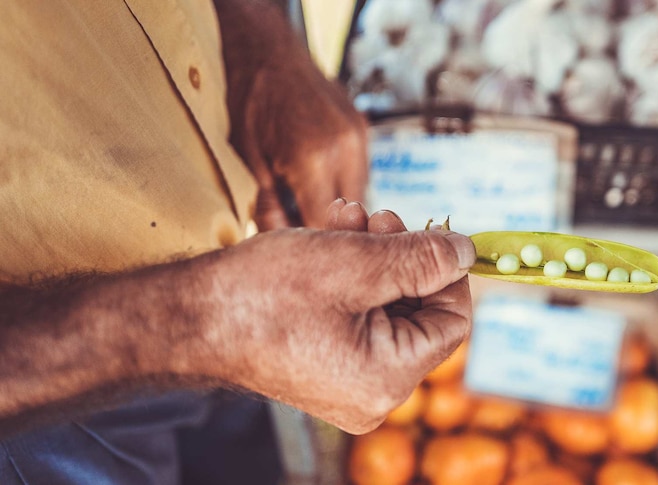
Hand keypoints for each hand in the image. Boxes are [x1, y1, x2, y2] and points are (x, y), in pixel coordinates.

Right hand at [197, 200, 474, 433]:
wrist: (186, 316)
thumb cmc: (263, 294)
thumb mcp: (356, 263)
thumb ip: (422, 259)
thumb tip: (467, 252)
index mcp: (387, 378)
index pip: (451, 322)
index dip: (448, 272)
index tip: (433, 232)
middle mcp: (371, 393)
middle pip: (417, 311)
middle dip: (402, 254)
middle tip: (379, 215)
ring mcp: (346, 382)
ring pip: (386, 306)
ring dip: (374, 254)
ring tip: (348, 217)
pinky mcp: (324, 365)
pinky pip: (357, 317)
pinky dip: (352, 275)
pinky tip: (333, 236)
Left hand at [216, 0, 368, 230]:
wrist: (268, 53)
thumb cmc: (249, 103)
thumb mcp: (249, 159)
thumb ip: (269, 204)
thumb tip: (280, 239)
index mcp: (312, 160)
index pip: (323, 226)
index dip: (311, 247)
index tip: (300, 257)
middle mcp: (345, 150)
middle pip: (350, 217)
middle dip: (329, 231)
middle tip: (306, 241)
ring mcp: (359, 138)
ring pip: (360, 197)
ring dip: (341, 210)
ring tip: (311, 210)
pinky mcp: (363, 131)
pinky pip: (360, 174)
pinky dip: (343, 187)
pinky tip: (322, 187)